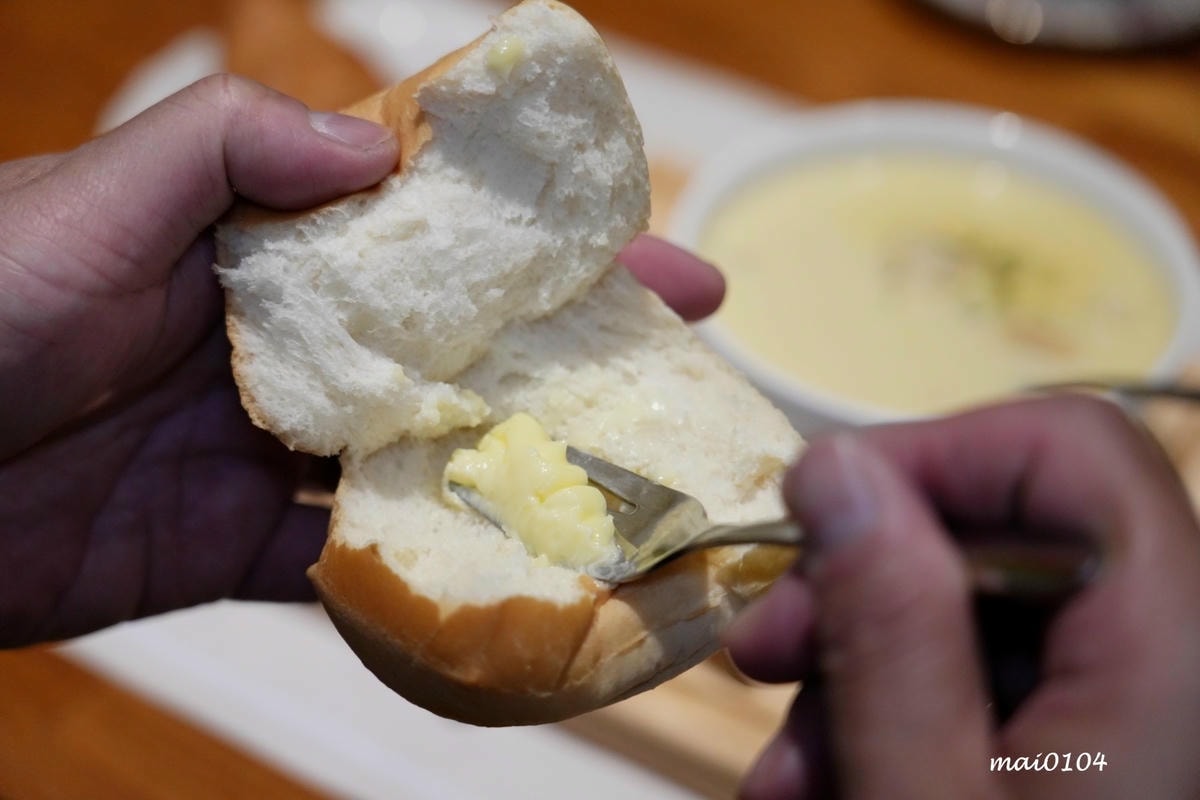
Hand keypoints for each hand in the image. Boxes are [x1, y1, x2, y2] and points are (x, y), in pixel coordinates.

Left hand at [0, 74, 723, 646]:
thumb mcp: (101, 195)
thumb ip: (238, 148)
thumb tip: (382, 148)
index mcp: (270, 250)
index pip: (437, 237)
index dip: (542, 243)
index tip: (650, 247)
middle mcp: (289, 348)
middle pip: (457, 352)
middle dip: (569, 357)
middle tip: (680, 368)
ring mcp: (267, 452)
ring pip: (421, 459)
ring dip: (514, 469)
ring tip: (625, 479)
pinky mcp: (230, 546)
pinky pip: (345, 561)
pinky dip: (416, 569)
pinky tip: (505, 570)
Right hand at [726, 396, 1199, 798]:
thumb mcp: (921, 797)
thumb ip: (886, 631)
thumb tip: (833, 466)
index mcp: (1171, 647)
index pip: (1070, 448)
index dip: (933, 451)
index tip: (814, 513)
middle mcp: (1173, 653)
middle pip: (1005, 532)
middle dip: (859, 581)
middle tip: (761, 656)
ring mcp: (1136, 701)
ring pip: (976, 612)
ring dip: (857, 668)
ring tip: (788, 770)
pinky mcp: (1095, 740)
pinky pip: (988, 680)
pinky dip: (898, 714)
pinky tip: (831, 777)